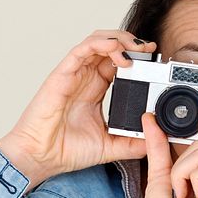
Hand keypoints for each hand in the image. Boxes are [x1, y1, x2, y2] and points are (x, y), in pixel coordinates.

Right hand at [0, 31, 157, 182]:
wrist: (40, 158)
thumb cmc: (65, 150)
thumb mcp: (110, 146)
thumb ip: (133, 143)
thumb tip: (157, 139)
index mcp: (95, 90)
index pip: (118, 63)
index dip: (137, 56)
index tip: (154, 58)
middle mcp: (85, 78)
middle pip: (110, 46)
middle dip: (132, 43)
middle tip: (149, 49)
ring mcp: (73, 74)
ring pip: (97, 42)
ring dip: (118, 39)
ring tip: (135, 48)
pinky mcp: (62, 75)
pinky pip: (81, 50)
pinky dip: (99, 44)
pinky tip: (116, 48)